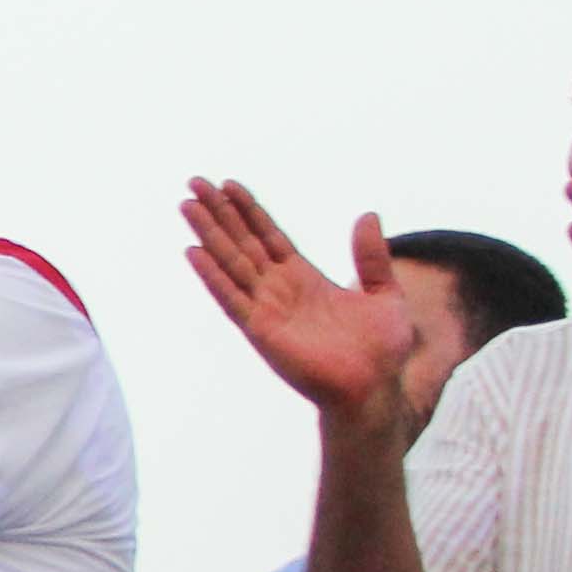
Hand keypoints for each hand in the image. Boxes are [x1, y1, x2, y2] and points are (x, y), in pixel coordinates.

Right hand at [175, 180, 415, 430]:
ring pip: (230, 262)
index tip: (228, 185)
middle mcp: (278, 289)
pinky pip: (231, 298)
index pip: (268, 236)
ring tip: (187, 206)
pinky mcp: (261, 330)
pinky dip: (212, 276)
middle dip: (219, 212)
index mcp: (303, 277)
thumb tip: (367, 215)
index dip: (249, 211)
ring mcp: (267, 308)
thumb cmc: (379, 350)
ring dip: (208, 234)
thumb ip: (370, 256)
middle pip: (241, 242)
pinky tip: (193, 252)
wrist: (373, 389)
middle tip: (195, 183)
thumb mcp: (383, 292)